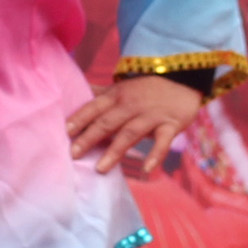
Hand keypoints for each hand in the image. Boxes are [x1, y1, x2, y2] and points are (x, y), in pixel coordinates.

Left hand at [63, 71, 200, 174]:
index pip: (95, 107)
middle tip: (74, 154)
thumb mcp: (121, 88)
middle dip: (90, 137)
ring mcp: (152, 115)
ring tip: (100, 169)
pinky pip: (163, 141)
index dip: (80, 118)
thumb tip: (73, 94)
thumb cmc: (145, 89)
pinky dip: (156, 155)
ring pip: (130, 133)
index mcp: (117, 95)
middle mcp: (131, 104)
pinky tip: (146, 169)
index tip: (65, 132)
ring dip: (115, 151)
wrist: (182, 78)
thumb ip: (98, 94)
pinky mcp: (171, 125)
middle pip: (108, 121)